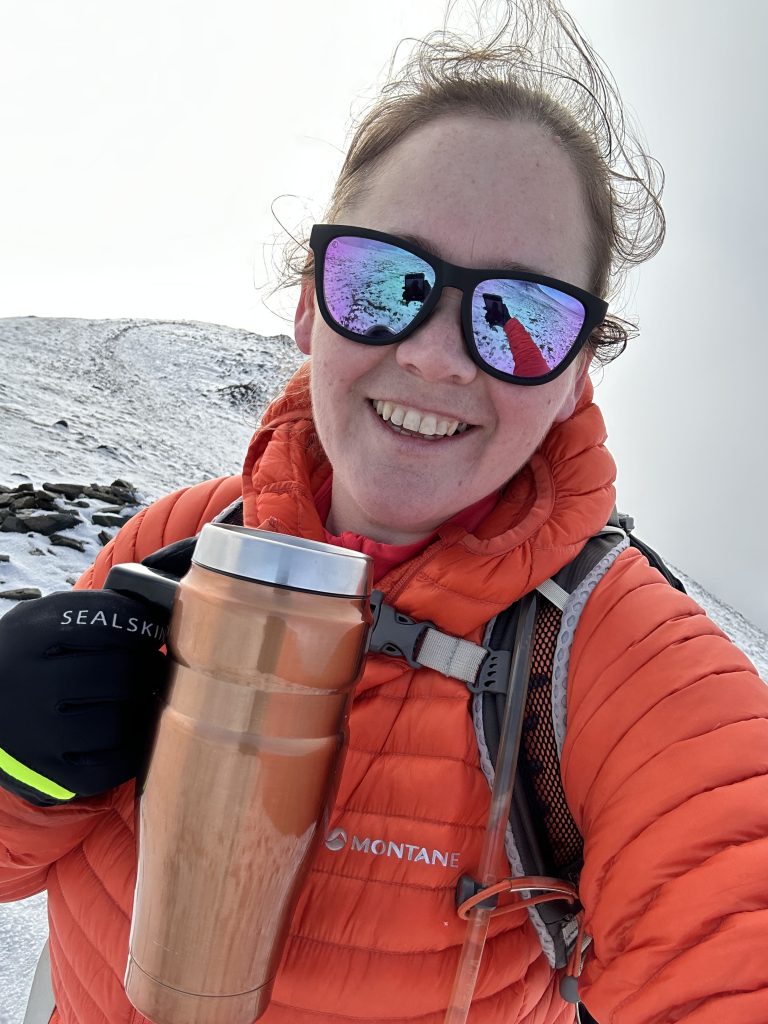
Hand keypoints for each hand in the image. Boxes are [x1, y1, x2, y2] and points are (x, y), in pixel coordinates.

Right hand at [0, 589, 170, 805]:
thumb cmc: (26, 660)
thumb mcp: (41, 622)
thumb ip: (92, 612)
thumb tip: (157, 614)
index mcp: (31, 636)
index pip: (108, 622)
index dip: (142, 626)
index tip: (152, 631)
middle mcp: (30, 684)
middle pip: (120, 673)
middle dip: (149, 668)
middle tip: (155, 667)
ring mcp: (36, 734)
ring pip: (117, 722)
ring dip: (141, 709)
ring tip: (143, 698)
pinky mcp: (46, 774)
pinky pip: (108, 768)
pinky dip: (131, 751)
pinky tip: (131, 733)